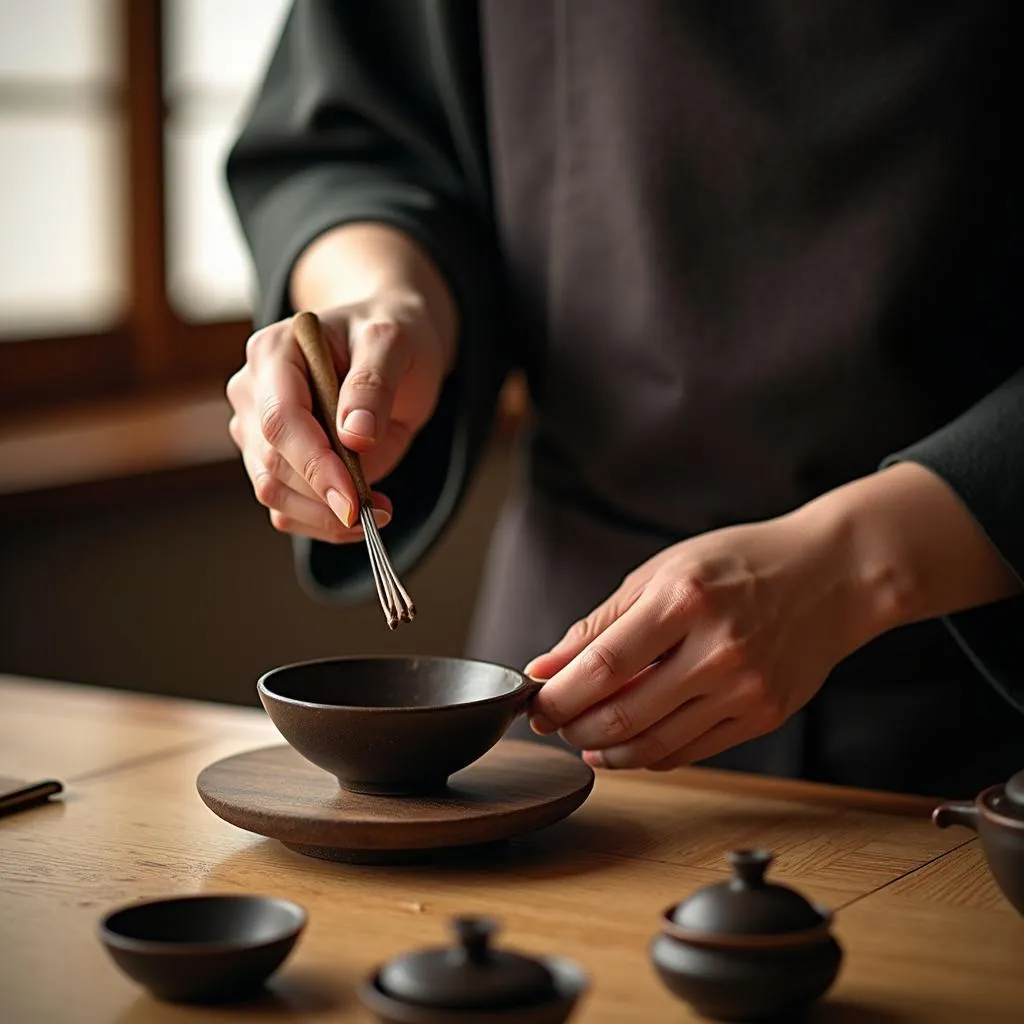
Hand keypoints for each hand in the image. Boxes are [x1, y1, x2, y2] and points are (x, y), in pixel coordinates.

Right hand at [226, 291, 447, 542]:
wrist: (387, 347)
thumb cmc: (388, 335)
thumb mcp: (393, 343)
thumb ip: (373, 384)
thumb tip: (355, 436)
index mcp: (274, 352)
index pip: (280, 421)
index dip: (315, 466)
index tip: (354, 501)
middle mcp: (253, 392)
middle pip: (273, 465)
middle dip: (326, 498)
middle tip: (382, 512)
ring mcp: (257, 430)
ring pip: (274, 493)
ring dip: (325, 517)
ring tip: (380, 511)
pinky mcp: (273, 460)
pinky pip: (286, 508)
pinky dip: (322, 522)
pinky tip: (362, 514)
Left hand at [524, 462, 1020, 770]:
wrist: (830, 576)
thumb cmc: (738, 564)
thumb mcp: (661, 572)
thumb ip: (600, 625)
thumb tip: (545, 668)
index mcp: (685, 600)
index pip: (604, 667)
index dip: (559, 695)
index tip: (535, 703)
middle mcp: (718, 649)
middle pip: (624, 715)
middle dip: (574, 727)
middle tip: (555, 722)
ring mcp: (746, 689)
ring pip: (655, 745)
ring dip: (606, 749)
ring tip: (584, 737)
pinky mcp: (765, 715)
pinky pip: (691, 752)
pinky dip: (649, 755)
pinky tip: (627, 745)